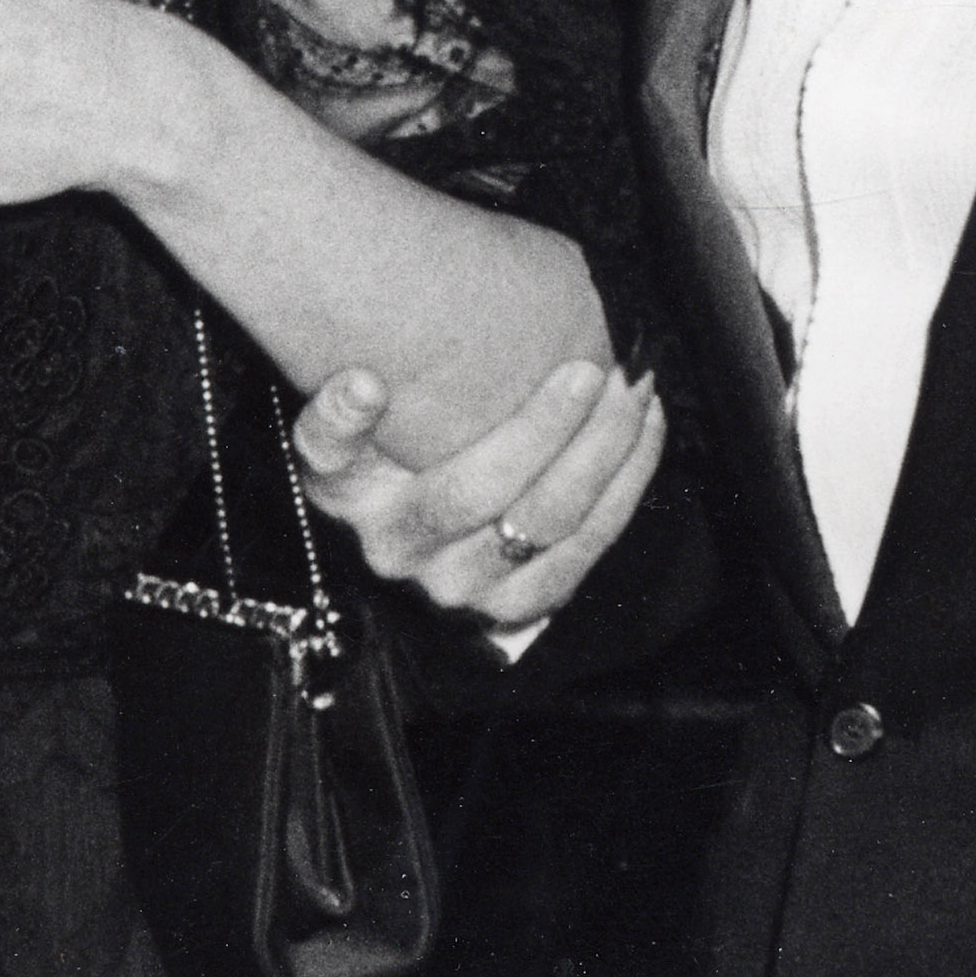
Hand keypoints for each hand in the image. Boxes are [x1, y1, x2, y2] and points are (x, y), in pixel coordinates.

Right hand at [294, 357, 663, 628]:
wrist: (420, 541)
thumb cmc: (399, 444)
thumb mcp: (362, 415)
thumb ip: (364, 386)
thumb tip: (371, 372)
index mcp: (344, 487)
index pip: (328, 451)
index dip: (344, 419)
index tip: (368, 381)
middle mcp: (393, 545)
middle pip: (472, 490)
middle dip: (543, 427)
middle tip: (592, 368)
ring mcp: (455, 586)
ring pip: (542, 522)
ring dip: (601, 452)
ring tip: (633, 390)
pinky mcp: (510, 608)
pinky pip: (581, 551)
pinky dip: (624, 488)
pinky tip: (646, 431)